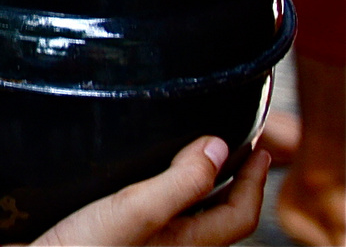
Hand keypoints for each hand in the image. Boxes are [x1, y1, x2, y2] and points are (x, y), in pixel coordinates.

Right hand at [34, 136, 269, 245]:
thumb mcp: (136, 211)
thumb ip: (181, 182)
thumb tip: (218, 147)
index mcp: (188, 246)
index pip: (240, 215)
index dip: (255, 181)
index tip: (260, 149)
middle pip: (220, 219)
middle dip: (233, 184)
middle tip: (236, 150)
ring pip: (192, 220)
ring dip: (202, 190)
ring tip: (197, 160)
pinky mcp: (123, 241)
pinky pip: (162, 219)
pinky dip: (169, 196)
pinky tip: (145, 183)